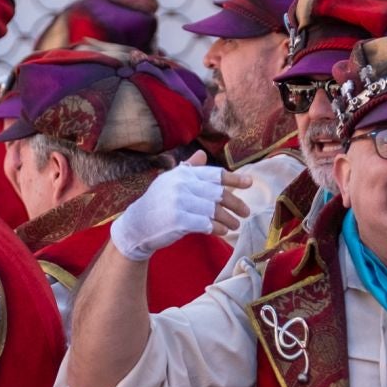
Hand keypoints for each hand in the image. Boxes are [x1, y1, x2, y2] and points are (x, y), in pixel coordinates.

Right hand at [109, 151, 250, 260]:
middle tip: (246, 211)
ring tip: (235, 225)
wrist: (136, 225)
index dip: (234, 178)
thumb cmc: (156, 204)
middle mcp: (182, 185)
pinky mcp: (179, 220)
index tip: (249, 183)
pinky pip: (206, 224)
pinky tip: (223, 231)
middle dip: (235, 203)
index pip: (214, 174)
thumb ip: (188, 169)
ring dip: (229, 219)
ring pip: (214, 210)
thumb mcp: (169, 182)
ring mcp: (180, 202)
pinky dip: (218, 228)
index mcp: (182, 174)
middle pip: (218, 193)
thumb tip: (202, 155)